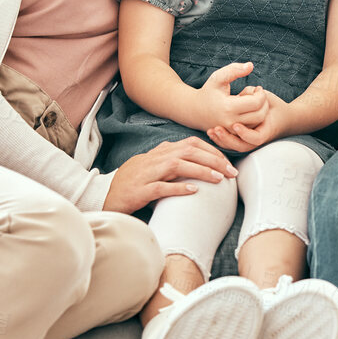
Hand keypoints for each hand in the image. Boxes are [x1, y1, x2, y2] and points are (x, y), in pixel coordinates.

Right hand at [102, 137, 236, 212]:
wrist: (106, 194)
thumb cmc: (133, 182)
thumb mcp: (154, 166)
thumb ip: (172, 161)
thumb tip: (198, 161)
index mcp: (160, 152)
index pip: (191, 144)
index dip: (212, 150)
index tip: (228, 162)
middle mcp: (155, 158)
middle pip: (189, 151)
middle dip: (213, 160)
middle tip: (231, 172)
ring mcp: (147, 174)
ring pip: (178, 165)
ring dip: (201, 171)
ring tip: (219, 179)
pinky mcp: (141, 191)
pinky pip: (162, 187)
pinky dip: (179, 187)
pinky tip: (194, 191)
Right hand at [199, 62, 267, 130]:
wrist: (195, 110)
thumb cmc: (208, 91)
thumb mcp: (218, 77)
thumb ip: (234, 70)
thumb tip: (251, 65)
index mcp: (228, 107)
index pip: (256, 103)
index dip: (261, 94)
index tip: (258, 88)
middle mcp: (230, 121)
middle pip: (260, 115)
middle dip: (264, 103)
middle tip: (259, 95)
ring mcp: (232, 130)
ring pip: (257, 124)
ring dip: (261, 112)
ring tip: (255, 102)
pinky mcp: (233, 134)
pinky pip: (251, 129)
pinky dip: (255, 120)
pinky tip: (250, 110)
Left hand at [206, 93, 291, 152]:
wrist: (281, 117)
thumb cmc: (275, 106)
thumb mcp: (267, 97)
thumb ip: (254, 95)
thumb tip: (244, 94)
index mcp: (266, 130)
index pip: (256, 138)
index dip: (245, 133)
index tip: (235, 125)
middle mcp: (257, 137)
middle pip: (243, 146)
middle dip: (229, 139)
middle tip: (218, 129)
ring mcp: (249, 140)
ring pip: (235, 147)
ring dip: (223, 140)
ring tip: (212, 131)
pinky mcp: (241, 139)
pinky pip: (231, 144)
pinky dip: (221, 140)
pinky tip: (211, 133)